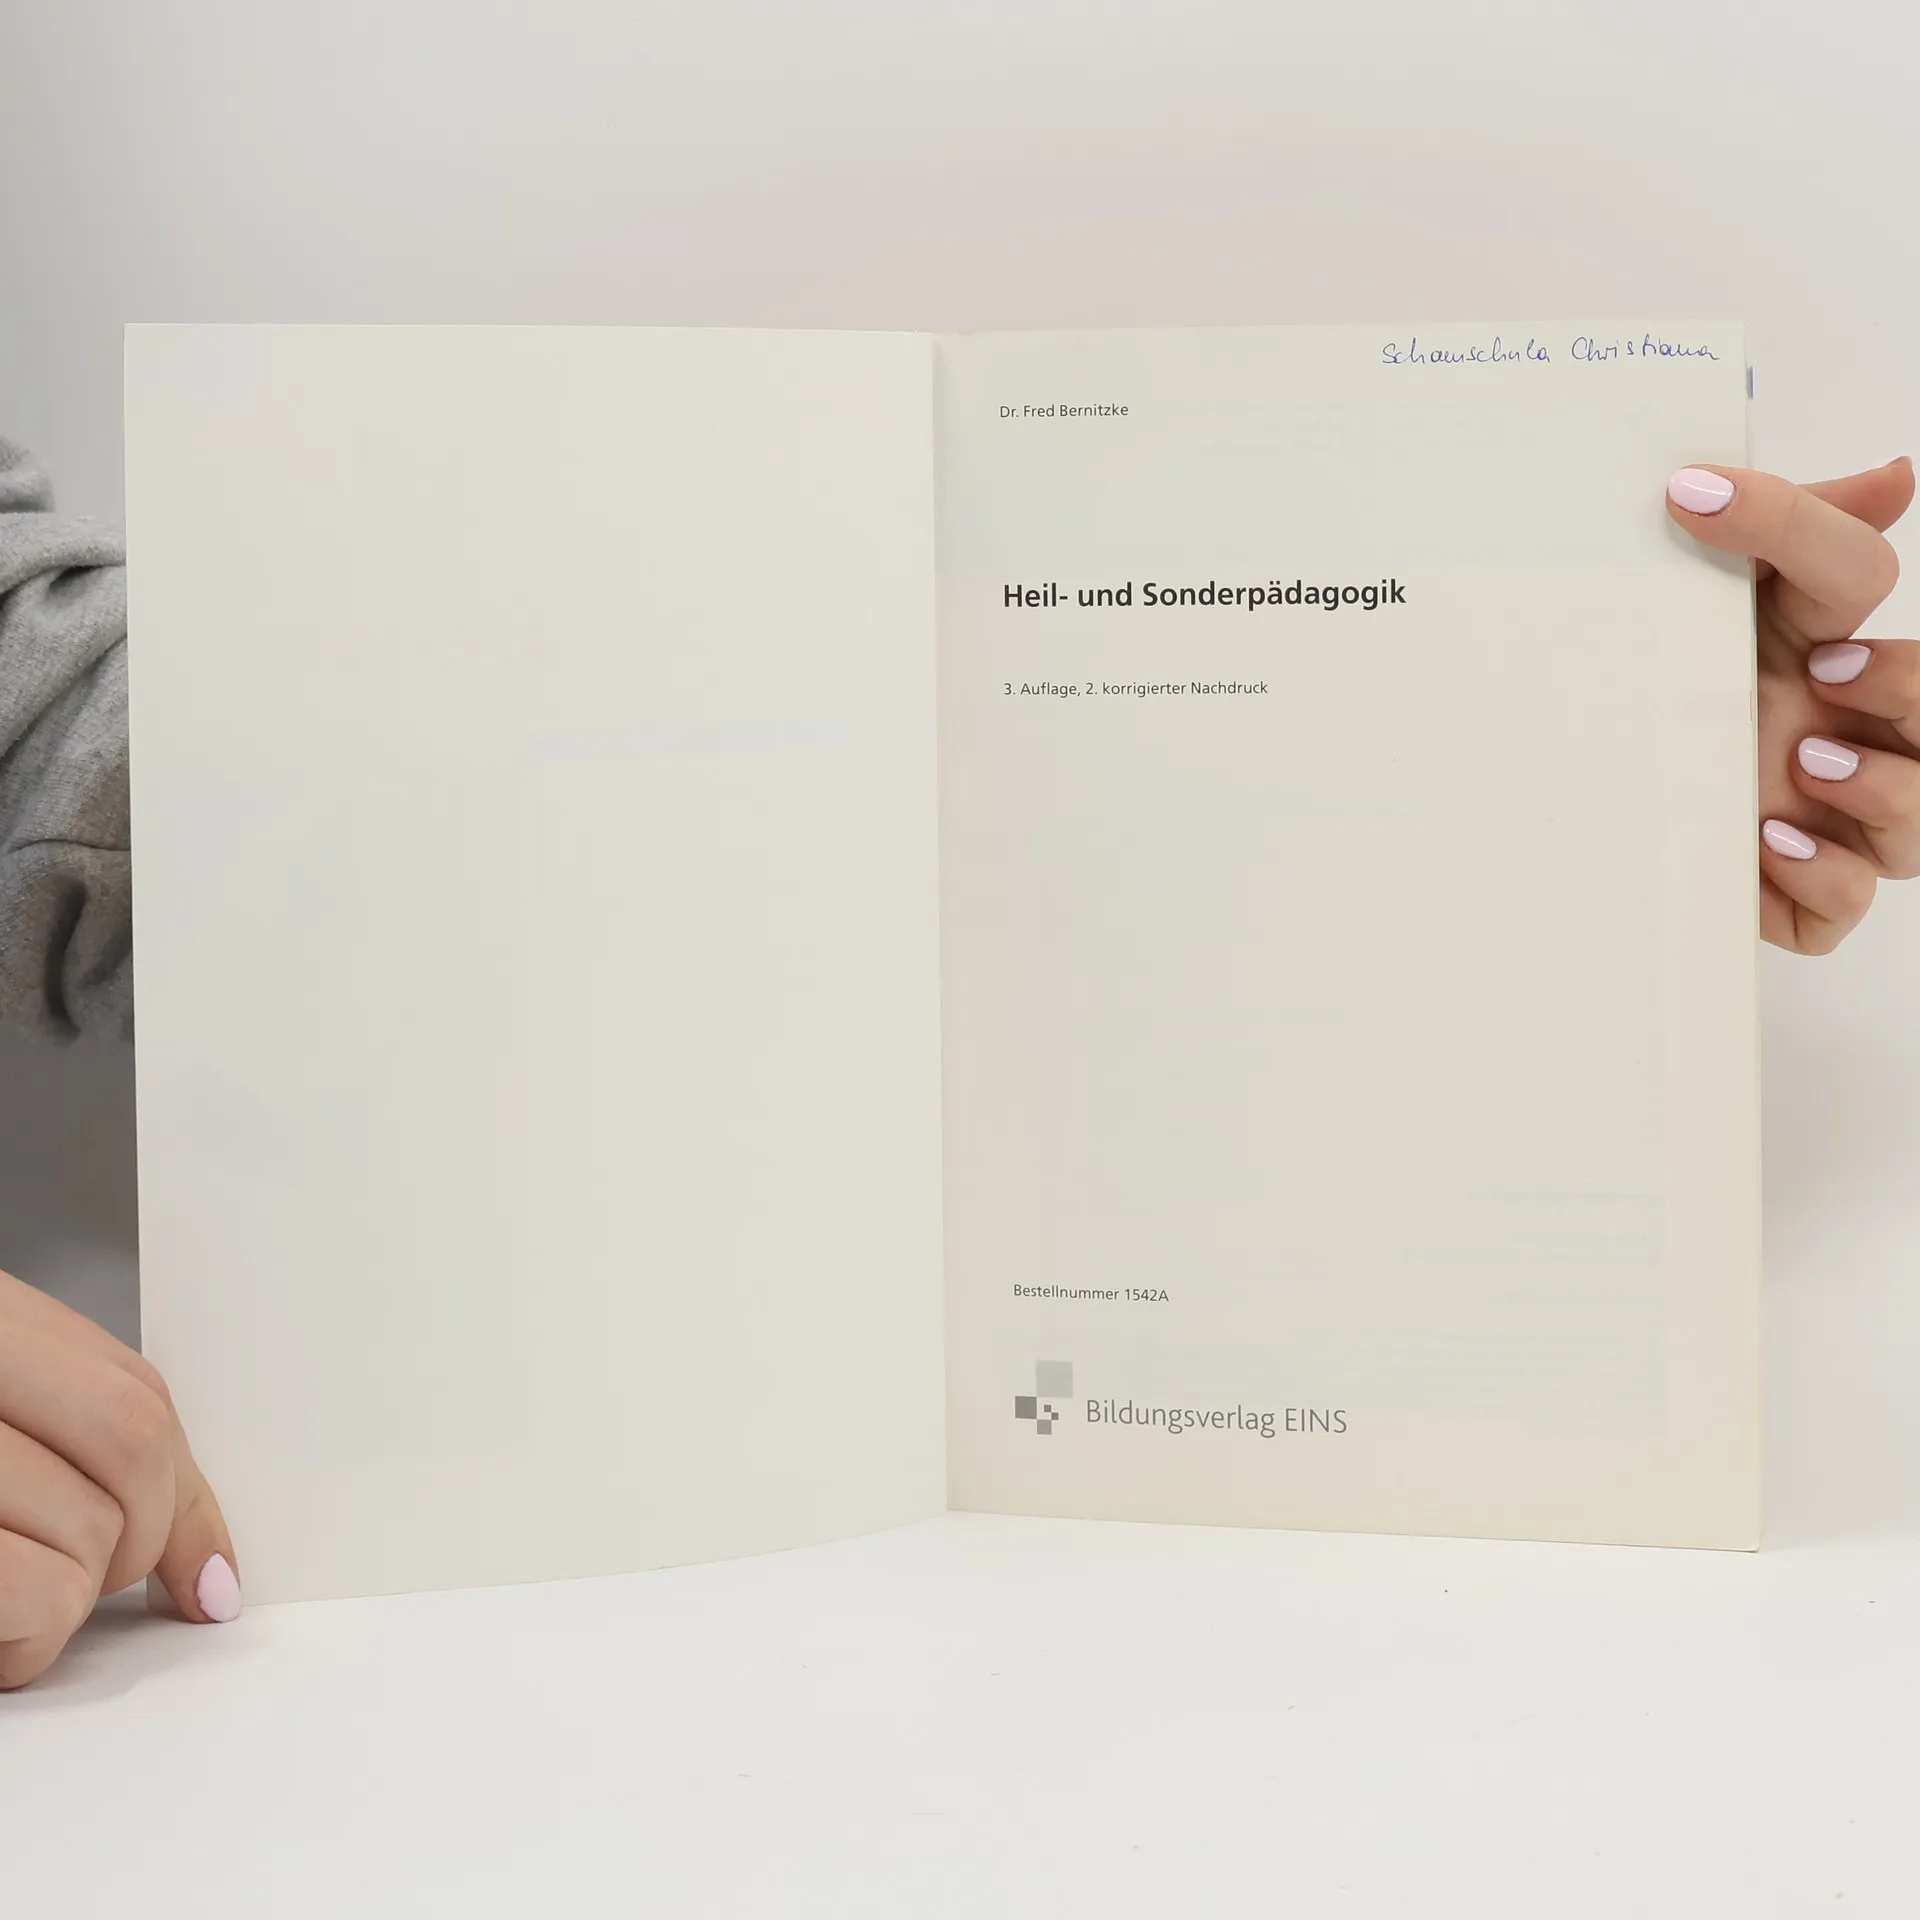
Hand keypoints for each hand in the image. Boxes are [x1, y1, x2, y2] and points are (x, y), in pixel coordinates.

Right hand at [0, 1269, 237, 1687]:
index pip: (139, 1397)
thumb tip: (214, 1580)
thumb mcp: (4, 1415)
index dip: (186, 1496)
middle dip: (136, 1543)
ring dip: (62, 1605)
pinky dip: (25, 1643)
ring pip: (90, 1535)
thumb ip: (91, 1456)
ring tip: (3, 1606)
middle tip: (74, 1588)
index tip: (213, 1580)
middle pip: (135, 1448)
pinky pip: (37, 1594)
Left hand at [1667, 457, 1913, 952]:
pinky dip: (1825, 877)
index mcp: (1815, 640)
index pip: (1855, 573)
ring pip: (1918, 818)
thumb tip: (1896, 474)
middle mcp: (1842, 729)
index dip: (1805, 535)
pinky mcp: (1791, 894)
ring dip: (1882, 786)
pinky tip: (1773, 840)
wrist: (1569, 798)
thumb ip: (1784, 530)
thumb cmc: (1651, 695)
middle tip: (1827, 669)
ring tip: (1806, 760)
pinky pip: (1846, 904)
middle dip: (1906, 684)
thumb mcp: (1692, 607)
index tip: (1704, 507)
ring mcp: (1826, 817)